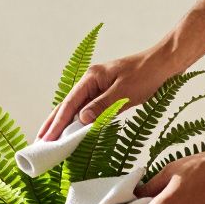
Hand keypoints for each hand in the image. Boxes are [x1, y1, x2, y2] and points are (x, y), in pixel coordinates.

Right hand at [38, 49, 178, 140]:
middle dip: (52, 123)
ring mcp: (98, 86)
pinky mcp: (107, 93)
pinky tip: (73, 130)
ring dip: (63, 123)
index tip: (46, 138)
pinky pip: (88, 108)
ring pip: (76, 107)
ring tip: (50, 138)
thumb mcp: (125, 92)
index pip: (70, 104)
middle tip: (39, 141)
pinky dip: (79, 120)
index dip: (57, 122)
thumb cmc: (147, 74)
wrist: (165, 63)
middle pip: (67, 105)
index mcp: (92, 78)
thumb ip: (102, 106)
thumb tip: (81, 120)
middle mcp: (91, 81)